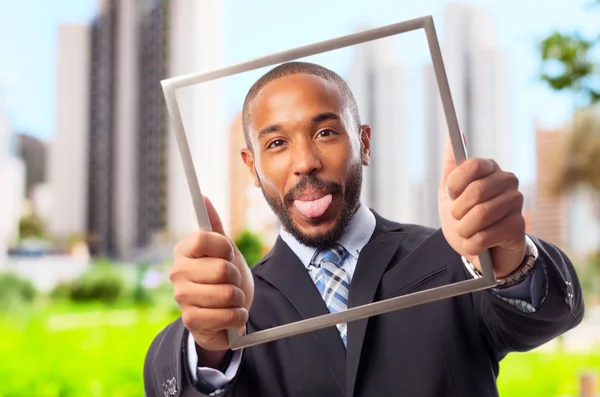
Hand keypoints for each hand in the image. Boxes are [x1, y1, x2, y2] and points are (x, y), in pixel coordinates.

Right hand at [169, 196, 254, 359]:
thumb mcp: (224, 251)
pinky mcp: (190, 321)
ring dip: (239, 298)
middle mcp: (177, 273)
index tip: (228, 255)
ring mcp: (182, 298)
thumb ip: (215, 227)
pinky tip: (231, 315)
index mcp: (183, 251)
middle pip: (221, 269)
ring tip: (232, 300)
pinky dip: (238, 316)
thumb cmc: (224, 279)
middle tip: (232, 282)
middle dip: (236, 277)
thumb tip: (204, 196)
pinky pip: (227, 315)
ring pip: (227, 294)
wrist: (225, 315)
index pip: (205, 238)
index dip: (224, 247)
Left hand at [438, 134, 526, 276]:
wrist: (479, 251)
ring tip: (466, 232)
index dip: (456, 183)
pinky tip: (476, 244)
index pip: (473, 165)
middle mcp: (508, 181)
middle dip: (458, 210)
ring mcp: (516, 203)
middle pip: (476, 191)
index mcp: (490, 168)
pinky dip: (472, 244)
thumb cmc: (464, 216)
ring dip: (463, 229)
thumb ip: (451, 164)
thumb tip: (453, 132)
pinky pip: (486, 235)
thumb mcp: (450, 192)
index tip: (450, 194)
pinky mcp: (518, 226)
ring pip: (480, 215)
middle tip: (457, 218)